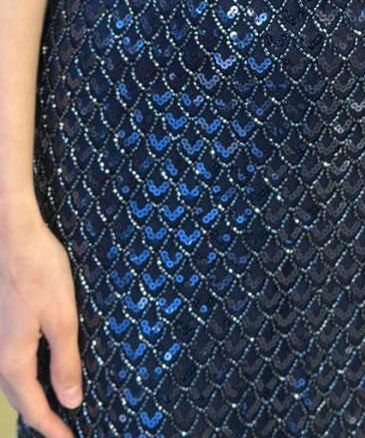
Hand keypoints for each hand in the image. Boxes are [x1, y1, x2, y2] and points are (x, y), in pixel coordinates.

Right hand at [0, 205, 81, 437]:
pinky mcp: (1, 322)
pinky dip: (25, 375)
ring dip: (31, 396)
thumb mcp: (62, 317)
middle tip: (63, 430)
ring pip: (12, 380)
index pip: (33, 406)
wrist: (13, 234)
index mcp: (13, 358)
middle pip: (18, 397)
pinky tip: (39, 368)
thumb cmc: (39, 271)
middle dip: (40, 416)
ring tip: (53, 405)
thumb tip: (70, 401)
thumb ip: (65, 361)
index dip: (52, 427)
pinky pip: (10, 361)